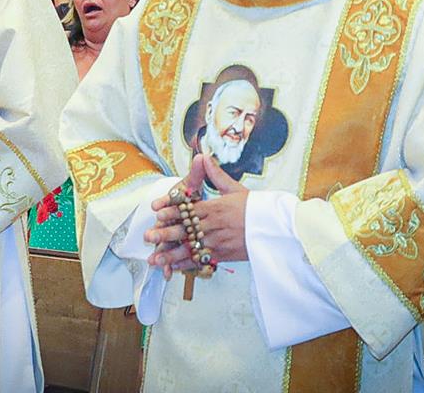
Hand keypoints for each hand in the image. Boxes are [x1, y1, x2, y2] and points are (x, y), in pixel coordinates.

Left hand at [146, 155, 249, 275]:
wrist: (275, 228)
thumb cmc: (255, 207)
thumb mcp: (235, 188)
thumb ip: (215, 175)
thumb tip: (203, 157)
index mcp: (216, 207)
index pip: (188, 209)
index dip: (171, 211)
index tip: (157, 212)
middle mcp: (215, 225)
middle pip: (185, 230)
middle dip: (165, 234)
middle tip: (148, 236)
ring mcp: (219, 242)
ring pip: (190, 248)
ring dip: (171, 254)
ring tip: (154, 257)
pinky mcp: (224, 255)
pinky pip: (202, 260)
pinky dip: (187, 265)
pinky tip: (173, 267)